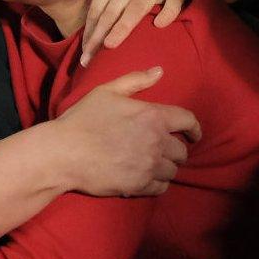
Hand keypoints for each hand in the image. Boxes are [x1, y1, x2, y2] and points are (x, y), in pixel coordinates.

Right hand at [51, 69, 200, 196]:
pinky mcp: (139, 185)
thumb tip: (159, 71)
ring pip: (173, 170)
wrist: (64, 152)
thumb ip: (135, 80)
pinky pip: (161, 187)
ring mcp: (149, 166)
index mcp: (152, 116)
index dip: (194, 128)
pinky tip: (146, 177)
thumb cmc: (83, 119)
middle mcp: (156, 141)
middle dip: (175, 150)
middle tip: (163, 150)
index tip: (194, 134)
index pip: (188, 121)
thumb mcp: (106, 91)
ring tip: (153, 165)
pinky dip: (157, 183)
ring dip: (166, 167)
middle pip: (182, 150)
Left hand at [79, 0, 198, 66]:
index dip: (89, 29)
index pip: (98, 7)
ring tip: (109, 46)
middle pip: (111, 12)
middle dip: (98, 37)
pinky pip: (172, 4)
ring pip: (135, 9)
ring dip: (122, 27)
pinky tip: (159, 26)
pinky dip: (166, 14)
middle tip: (89, 60)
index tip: (83, 51)